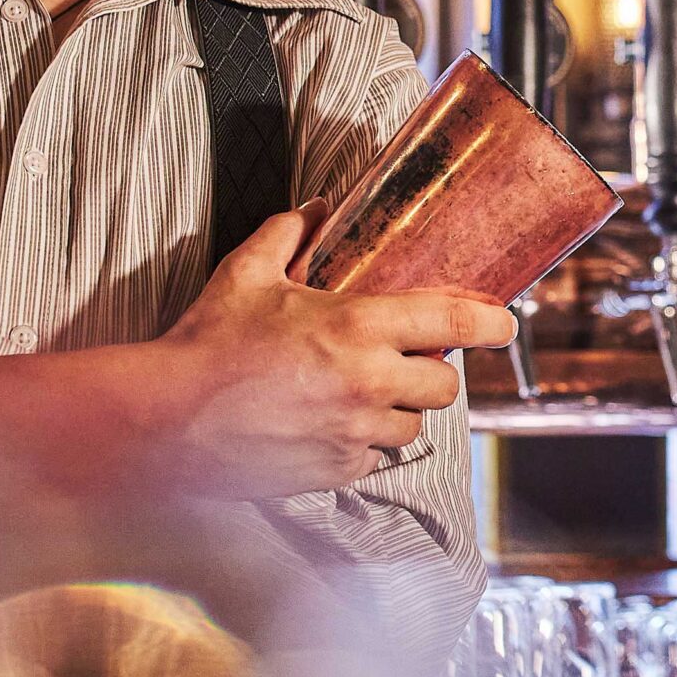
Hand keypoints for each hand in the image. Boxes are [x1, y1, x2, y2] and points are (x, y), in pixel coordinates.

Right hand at [148, 203, 517, 499]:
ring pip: (412, 427)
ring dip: (398, 410)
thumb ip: (287, 234)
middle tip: (407, 361)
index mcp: (355, 329)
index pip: (450, 324)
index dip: (490, 323)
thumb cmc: (208, 343)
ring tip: (362, 395)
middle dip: (433, 373)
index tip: (506, 322)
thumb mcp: (245, 274)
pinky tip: (327, 423)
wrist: (170, 419)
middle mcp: (367, 384)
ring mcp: (354, 432)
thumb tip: (318, 207)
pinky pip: (371, 456)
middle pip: (444, 387)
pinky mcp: (335, 469)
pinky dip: (360, 441)